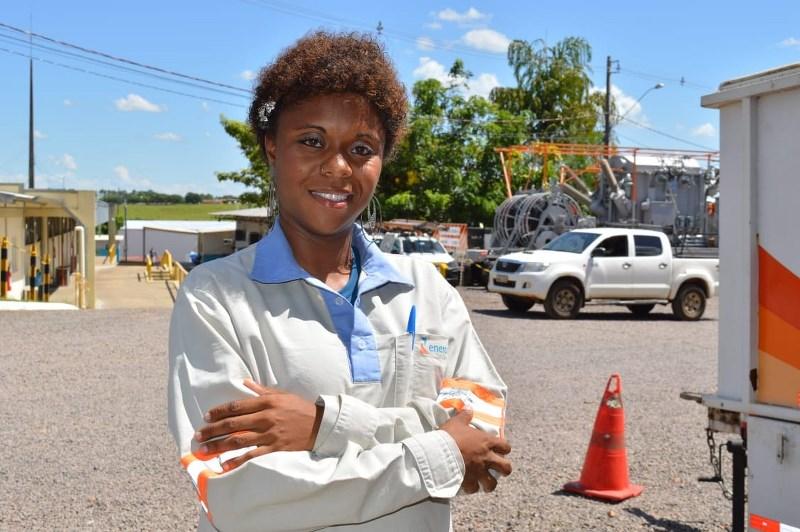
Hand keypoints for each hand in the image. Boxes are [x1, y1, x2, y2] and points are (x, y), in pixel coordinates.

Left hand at [194, 379, 322, 470]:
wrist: (320, 424)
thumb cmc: (300, 408)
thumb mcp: (282, 394)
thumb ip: (261, 390)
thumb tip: (244, 382)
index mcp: (266, 402)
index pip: (236, 406)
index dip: (219, 412)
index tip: (206, 417)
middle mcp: (266, 417)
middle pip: (233, 424)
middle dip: (213, 430)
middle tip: (198, 435)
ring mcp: (269, 434)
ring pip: (238, 440)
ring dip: (219, 445)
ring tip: (204, 450)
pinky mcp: (274, 448)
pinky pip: (252, 456)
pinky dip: (237, 461)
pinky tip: (224, 465)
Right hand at [440, 409, 511, 493]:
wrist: (439, 453)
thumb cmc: (449, 436)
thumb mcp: (457, 422)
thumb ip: (465, 415)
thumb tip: (468, 407)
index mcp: (487, 442)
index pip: (506, 447)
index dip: (504, 449)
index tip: (500, 449)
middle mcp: (487, 458)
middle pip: (506, 468)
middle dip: (504, 469)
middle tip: (498, 469)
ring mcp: (479, 471)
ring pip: (492, 483)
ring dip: (489, 483)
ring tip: (485, 482)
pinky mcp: (470, 482)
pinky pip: (475, 489)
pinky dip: (472, 488)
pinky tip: (468, 485)